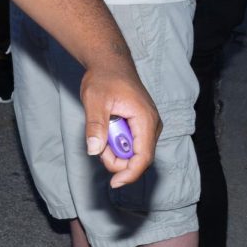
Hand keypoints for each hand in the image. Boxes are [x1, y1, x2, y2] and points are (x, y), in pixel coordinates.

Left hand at [80, 67, 159, 187]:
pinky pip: (132, 143)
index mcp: (145, 120)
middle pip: (138, 158)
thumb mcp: (95, 101)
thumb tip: (94, 150)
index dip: (129, 173)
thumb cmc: (104, 78)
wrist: (110, 63)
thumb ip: (95, 125)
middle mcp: (152, 125)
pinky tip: (107, 131)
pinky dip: (117, 143)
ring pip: (134, 152)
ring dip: (115, 151)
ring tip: (101, 133)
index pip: (143, 157)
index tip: (114, 183)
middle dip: (117, 160)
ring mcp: (148, 125)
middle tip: (98, 147)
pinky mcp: (141, 125)